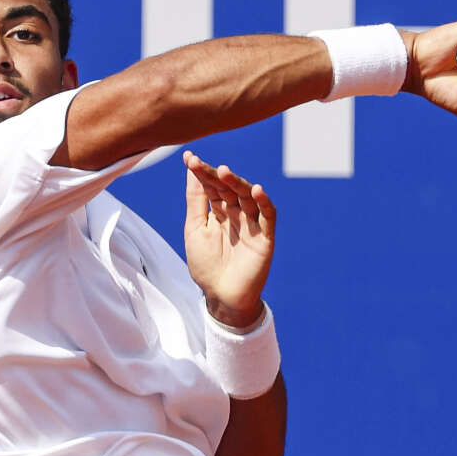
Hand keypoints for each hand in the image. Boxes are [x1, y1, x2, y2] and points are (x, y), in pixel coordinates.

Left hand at [182, 151, 274, 329]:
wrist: (222, 297)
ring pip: (247, 196)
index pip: (210, 186)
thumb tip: (190, 170)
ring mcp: (251, 223)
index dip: (201, 172)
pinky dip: (263, 202)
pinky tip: (256, 190)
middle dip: (216, 176)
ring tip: (225, 172)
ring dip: (237, 183)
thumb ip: (195, 201)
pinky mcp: (265, 236)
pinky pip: (267, 215)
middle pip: (228, 188)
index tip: (189, 158)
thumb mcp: (195, 230)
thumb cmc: (206, 266)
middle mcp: (236, 213)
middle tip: (203, 165)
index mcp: (218, 211)